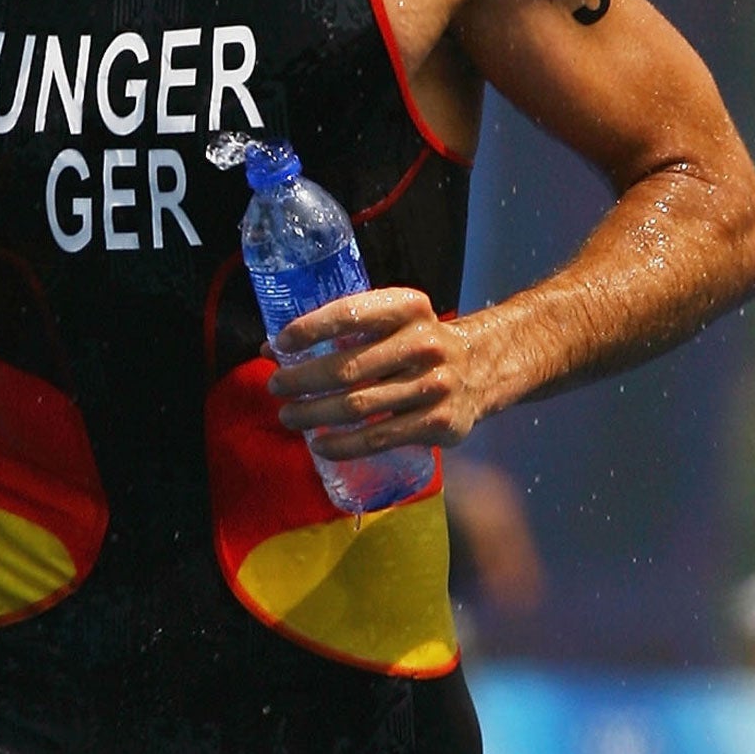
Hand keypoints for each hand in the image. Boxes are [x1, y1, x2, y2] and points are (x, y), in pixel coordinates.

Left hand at [265, 285, 478, 455]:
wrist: (482, 368)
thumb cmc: (418, 343)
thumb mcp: (392, 321)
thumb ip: (341, 330)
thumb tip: (272, 349)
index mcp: (409, 308)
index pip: (349, 314)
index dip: (308, 330)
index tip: (279, 344)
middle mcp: (423, 344)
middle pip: (347, 367)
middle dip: (301, 380)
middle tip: (276, 387)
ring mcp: (433, 386)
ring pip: (357, 407)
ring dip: (313, 414)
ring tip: (289, 416)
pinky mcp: (437, 422)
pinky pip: (378, 438)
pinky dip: (342, 445)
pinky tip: (319, 444)